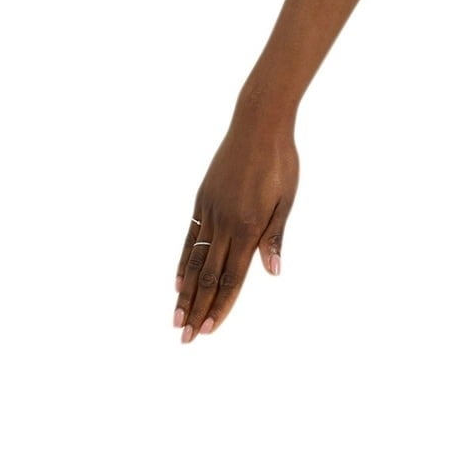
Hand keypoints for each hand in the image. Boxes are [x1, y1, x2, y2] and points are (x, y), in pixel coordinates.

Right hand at [174, 109, 298, 343]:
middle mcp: (224, 222)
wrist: (259, 124)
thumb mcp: (287, 200)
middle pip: (208, 276)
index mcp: (249, 226)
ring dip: (184, 293)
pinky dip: (182, 262)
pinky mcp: (201, 201)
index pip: (232, 277)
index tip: (211, 330)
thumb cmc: (281, 162)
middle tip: (187, 338)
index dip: (222, 305)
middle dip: (198, 310)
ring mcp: (209, 211)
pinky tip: (177, 282)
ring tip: (176, 319)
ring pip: (193, 261)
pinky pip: (189, 238)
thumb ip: (275, 237)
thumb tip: (272, 272)